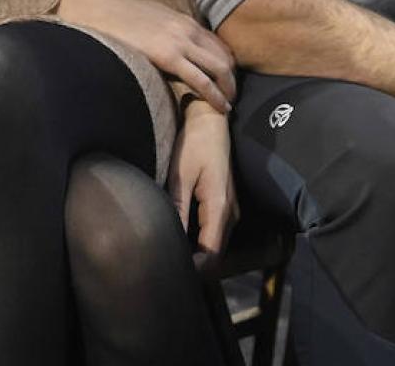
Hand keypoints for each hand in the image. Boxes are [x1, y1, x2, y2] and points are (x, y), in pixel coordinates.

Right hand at [58, 0, 235, 111]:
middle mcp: (189, 29)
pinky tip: (220, 107)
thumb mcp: (153, 19)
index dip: (228, 66)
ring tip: (227, 106)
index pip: (219, 46)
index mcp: (186, 21)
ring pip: (220, 69)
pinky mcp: (169, 56)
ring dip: (228, 90)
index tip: (226, 82)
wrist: (99, 10)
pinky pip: (202, 80)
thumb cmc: (120, 17)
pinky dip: (215, 96)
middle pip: (225, 58)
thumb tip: (173, 47)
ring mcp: (181, 42)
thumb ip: (169, 32)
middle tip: (230, 97)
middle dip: (232, 80)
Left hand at [169, 97, 235, 255]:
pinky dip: (199, 241)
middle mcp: (231, 214)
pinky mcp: (225, 207)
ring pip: (215, 246)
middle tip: (163, 265)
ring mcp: (231, 211)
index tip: (168, 272)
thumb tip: (168, 239)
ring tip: (167, 253)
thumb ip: (177, 208)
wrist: (211, 123)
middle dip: (193, 265)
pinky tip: (178, 237)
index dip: (194, 270)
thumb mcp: (180, 175)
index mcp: (220, 208)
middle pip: (216, 255)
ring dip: (196, 254)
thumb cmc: (195, 144)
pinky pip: (214, 233)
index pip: (212, 255)